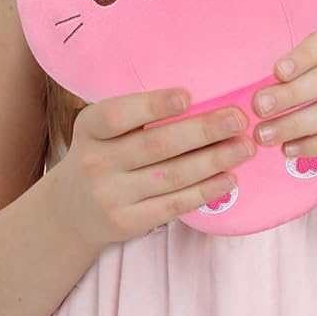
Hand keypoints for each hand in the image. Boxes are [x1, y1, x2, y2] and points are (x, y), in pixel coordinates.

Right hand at [57, 87, 255, 249]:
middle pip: (155, 145)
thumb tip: (199, 93)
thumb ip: (136, 112)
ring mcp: (111, 195)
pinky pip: (174, 204)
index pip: (117, 115)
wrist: (72, 209)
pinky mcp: (128, 222)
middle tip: (238, 118)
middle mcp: (96, 162)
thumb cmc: (103, 152)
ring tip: (244, 147)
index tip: (188, 96)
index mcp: (90, 128)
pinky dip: (205, 191)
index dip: (153, 106)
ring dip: (214, 160)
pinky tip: (229, 178)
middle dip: (202, 131)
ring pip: (171, 175)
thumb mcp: (102, 128)